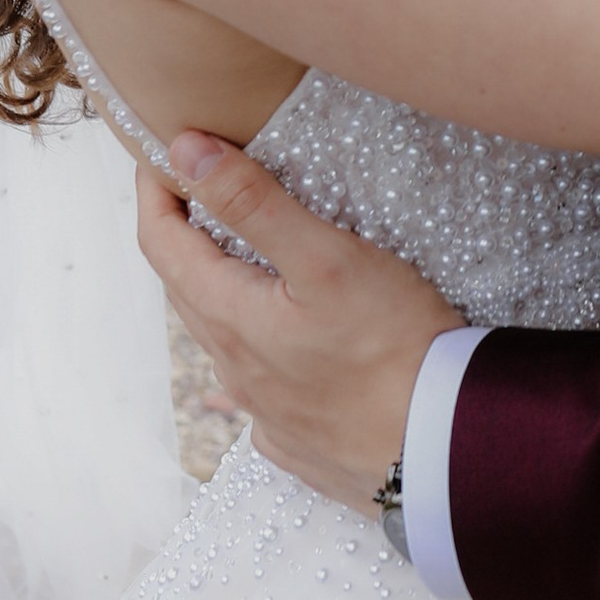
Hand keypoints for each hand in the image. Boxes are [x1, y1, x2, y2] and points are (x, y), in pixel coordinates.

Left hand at [136, 139, 463, 514]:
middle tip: (197, 188)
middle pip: (187, 291)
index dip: (155, 191)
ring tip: (239, 256)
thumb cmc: (395, 349)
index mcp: (231, 319)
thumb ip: (254, 203)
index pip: (163, 245)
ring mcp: (265, 412)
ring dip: (218, 291)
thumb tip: (185, 153)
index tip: (160, 150)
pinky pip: (257, 393)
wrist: (445, 448)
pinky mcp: (299, 439)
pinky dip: (253, 356)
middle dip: (183, 235)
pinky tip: (272, 357)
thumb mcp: (327, 258)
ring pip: (221, 340)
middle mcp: (236, 369)